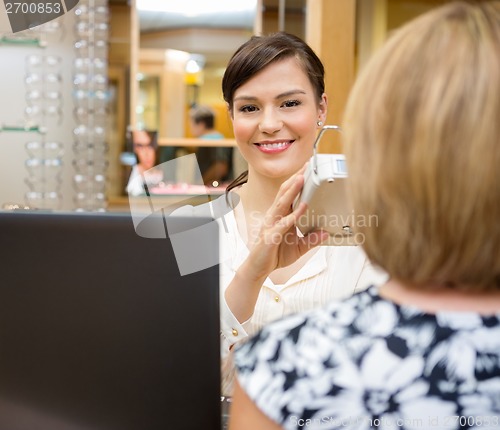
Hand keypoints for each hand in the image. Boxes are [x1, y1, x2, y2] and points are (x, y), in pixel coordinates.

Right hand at [245, 165, 328, 280]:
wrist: (258, 269)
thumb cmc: (274, 255)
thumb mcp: (298, 248)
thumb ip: (311, 240)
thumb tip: (325, 234)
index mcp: (280, 216)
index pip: (288, 194)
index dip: (297, 181)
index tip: (307, 169)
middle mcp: (274, 217)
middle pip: (284, 193)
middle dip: (295, 179)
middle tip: (306, 166)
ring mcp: (271, 225)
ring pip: (282, 203)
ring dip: (292, 191)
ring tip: (302, 179)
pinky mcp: (270, 236)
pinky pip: (283, 223)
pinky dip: (292, 215)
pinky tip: (301, 209)